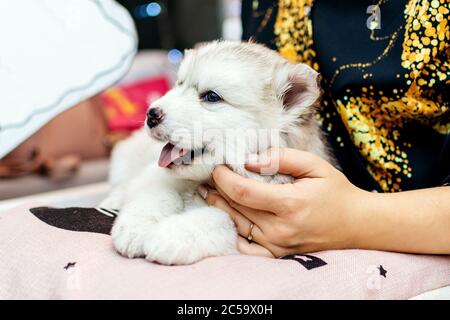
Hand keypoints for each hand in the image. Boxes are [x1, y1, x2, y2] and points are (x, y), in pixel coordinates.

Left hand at [198, 148, 367, 257]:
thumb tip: (249, 161)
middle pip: (235, 207)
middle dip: (218, 189)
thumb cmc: (336, 192)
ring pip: (237, 223)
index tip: (217, 166)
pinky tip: (227, 216)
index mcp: (290, 204)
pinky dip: (233, 231)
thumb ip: (281, 159)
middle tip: (209, 176)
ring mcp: (277, 245)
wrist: (357, 225)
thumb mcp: (314, 166)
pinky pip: (245, 245)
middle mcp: (280, 229)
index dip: (223, 178)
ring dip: (220, 206)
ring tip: (209, 191)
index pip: (242, 192)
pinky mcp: (277, 254)